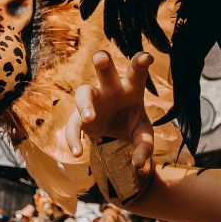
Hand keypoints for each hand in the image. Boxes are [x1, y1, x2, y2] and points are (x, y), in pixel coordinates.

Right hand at [65, 51, 155, 169]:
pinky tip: (77, 152)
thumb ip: (144, 146)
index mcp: (131, 88)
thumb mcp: (142, 134)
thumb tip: (138, 163)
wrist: (113, 131)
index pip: (136, 73)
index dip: (140, 63)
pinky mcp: (80, 116)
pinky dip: (73, 138)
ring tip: (89, 118)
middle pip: (105, 70)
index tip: (147, 58)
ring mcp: (93, 100)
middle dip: (102, 61)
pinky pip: (73, 124)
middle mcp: (110, 89)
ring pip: (83, 92)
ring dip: (85, 103)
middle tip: (101, 59)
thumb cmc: (131, 123)